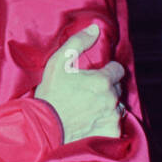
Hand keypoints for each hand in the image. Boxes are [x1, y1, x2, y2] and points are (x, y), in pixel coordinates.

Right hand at [34, 24, 125, 141]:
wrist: (43, 128)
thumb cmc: (50, 95)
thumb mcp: (59, 62)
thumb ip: (79, 42)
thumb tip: (95, 28)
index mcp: (103, 81)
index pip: (118, 69)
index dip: (107, 70)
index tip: (95, 75)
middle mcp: (111, 99)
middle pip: (117, 88)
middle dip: (107, 88)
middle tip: (89, 92)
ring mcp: (112, 117)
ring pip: (118, 106)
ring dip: (108, 105)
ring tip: (89, 107)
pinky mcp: (110, 132)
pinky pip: (115, 125)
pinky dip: (107, 123)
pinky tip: (92, 122)